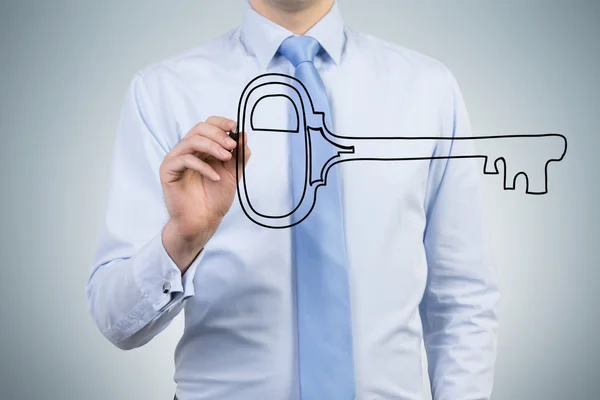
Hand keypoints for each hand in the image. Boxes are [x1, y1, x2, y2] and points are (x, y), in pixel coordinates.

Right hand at [160, 116, 250, 270]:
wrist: (203, 221)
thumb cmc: (215, 198)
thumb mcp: (233, 174)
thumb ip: (239, 155)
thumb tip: (244, 135)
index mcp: (201, 148)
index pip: (208, 125)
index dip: (221, 123)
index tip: (235, 127)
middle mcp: (187, 150)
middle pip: (199, 128)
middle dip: (218, 135)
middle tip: (232, 146)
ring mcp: (176, 159)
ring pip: (192, 141)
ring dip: (212, 147)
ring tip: (227, 158)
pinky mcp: (168, 171)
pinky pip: (185, 160)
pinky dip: (204, 166)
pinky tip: (216, 177)